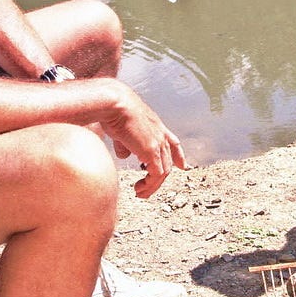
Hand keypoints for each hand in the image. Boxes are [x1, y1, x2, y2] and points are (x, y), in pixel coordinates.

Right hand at [102, 83, 187, 197]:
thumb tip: (125, 155)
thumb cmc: (113, 111)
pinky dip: (150, 185)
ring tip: (140, 193)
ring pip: (164, 171)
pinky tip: (139, 188)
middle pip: (168, 161)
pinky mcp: (151, 151)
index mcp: (156, 125)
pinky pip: (156, 174)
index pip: (173, 142)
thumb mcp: (121, 129)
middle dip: (159, 178)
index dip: (178, 155)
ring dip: (152, 185)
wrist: (115, 103)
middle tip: (146, 189)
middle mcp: (160, 134)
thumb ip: (125, 144)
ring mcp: (158, 143)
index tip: (182, 166)